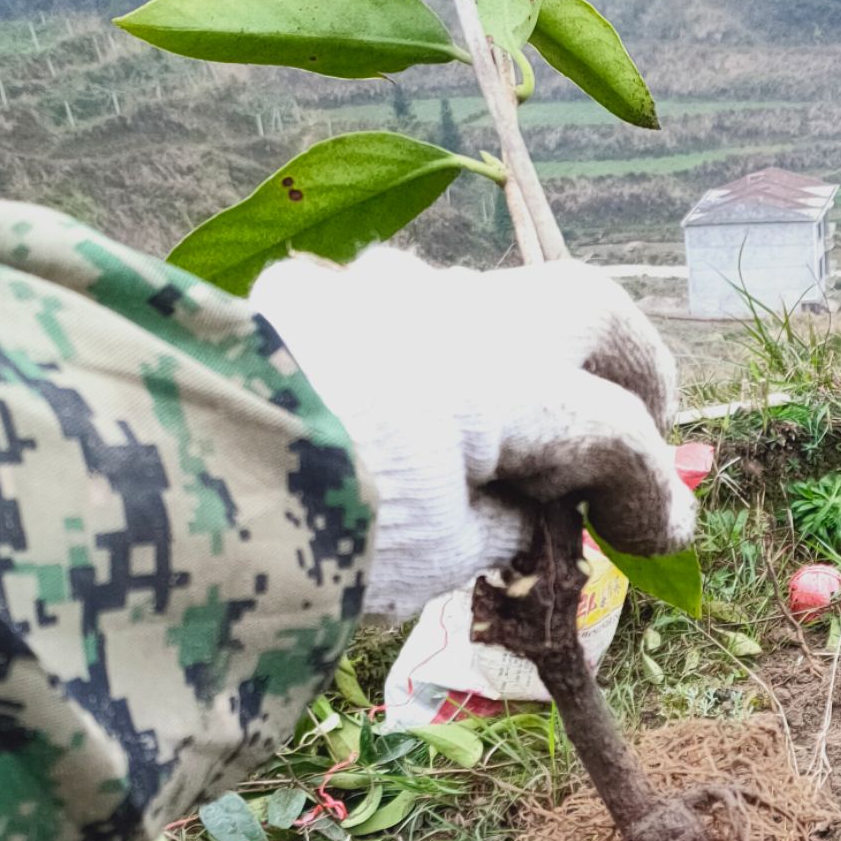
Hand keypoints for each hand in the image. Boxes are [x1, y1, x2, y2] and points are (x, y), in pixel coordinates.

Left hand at [252, 247, 695, 615]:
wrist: (181, 473)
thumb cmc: (328, 529)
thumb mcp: (439, 553)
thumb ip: (502, 523)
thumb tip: (522, 510)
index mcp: (512, 378)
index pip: (613, 432)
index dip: (648, 493)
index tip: (659, 541)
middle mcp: (460, 310)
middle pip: (587, 312)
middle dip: (628, 368)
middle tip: (640, 422)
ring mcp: (382, 288)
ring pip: (490, 301)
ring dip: (523, 357)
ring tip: (513, 428)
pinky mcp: (308, 293)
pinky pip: (396, 314)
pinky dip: (430, 360)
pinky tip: (408, 412)